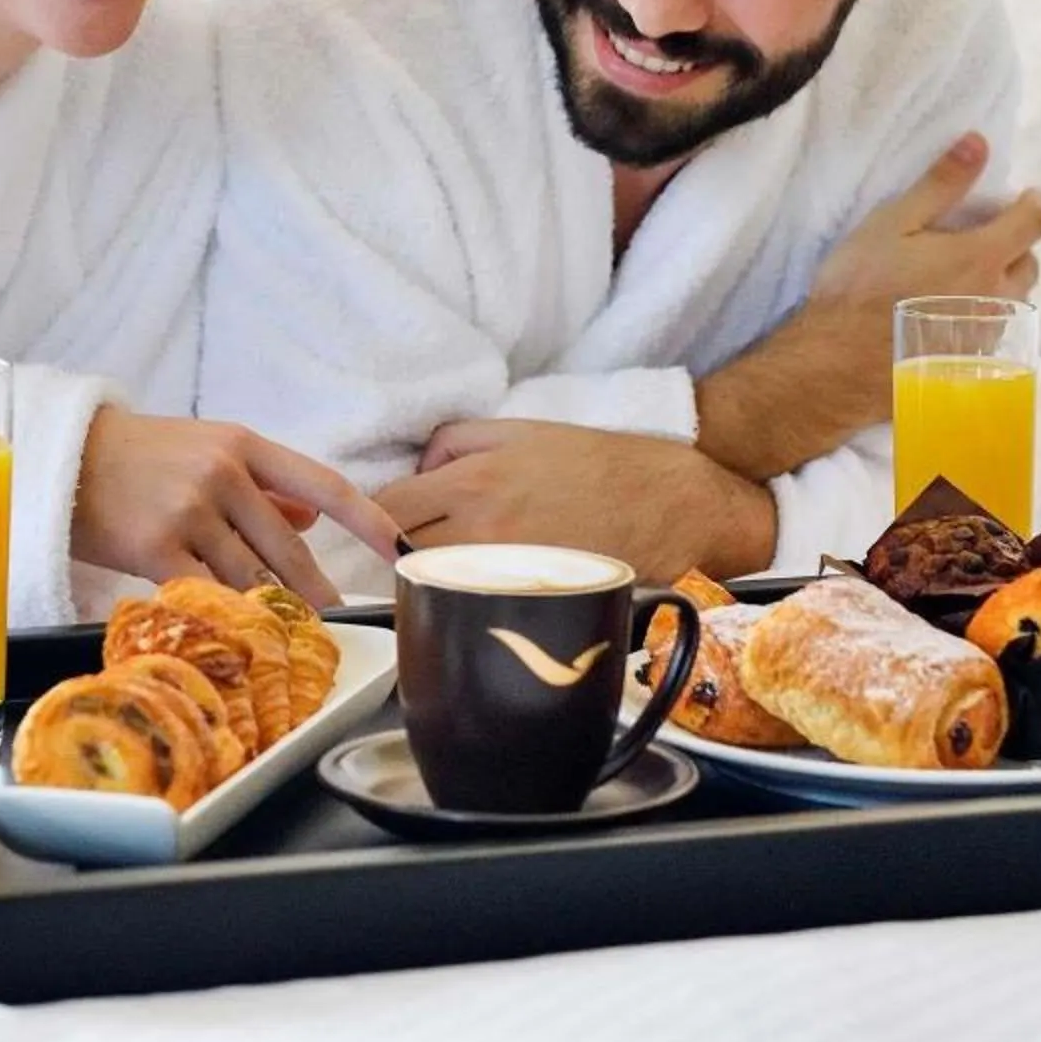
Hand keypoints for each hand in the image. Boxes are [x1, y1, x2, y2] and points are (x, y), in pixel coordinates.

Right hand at [71, 409, 401, 610]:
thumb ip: (264, 486)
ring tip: (280, 637)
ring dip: (267, 612)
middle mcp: (224, 474)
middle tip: (334, 625)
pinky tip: (230, 633)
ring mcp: (191, 511)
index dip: (369, 523)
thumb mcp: (206, 450)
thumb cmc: (139, 456)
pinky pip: (205, 595)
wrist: (63, 457)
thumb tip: (315, 521)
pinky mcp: (156, 548)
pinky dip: (222, 617)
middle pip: (289, 550)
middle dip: (314, 594)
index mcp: (244, 446)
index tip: (400, 551)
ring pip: (249, 579)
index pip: (324, 486)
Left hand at [378, 420, 777, 583]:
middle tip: (398, 550)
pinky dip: (464, 606)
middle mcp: (483, 535)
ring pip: (434, 589)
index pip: (385, 509)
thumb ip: (450, 442)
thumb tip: (413, 472)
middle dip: (392, 552)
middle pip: (401, 555)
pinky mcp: (534, 608)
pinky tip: (473, 598)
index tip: (371, 522)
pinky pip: (476, 612)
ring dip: (425, 582)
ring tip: (435, 573)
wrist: (671, 503)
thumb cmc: (595, 462)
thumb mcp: (516, 429)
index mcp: (473, 483)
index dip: (370, 517)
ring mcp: (507, 578)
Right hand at [693, 133, 1040, 482]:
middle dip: (1015, 244)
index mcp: (981, 258)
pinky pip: (994, 331)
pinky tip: (950, 313)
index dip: (1032, 204)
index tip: (1025, 195)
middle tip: (986, 234)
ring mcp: (985, 337)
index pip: (1032, 224)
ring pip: (1013, 301)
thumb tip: (978, 143)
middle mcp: (995, 299)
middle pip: (1028, 264)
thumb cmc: (860, 286)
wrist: (838, 362)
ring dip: (1001, 282)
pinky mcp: (971, 365)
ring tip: (966, 275)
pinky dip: (984, 313)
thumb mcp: (893, 222)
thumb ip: (940, 184)